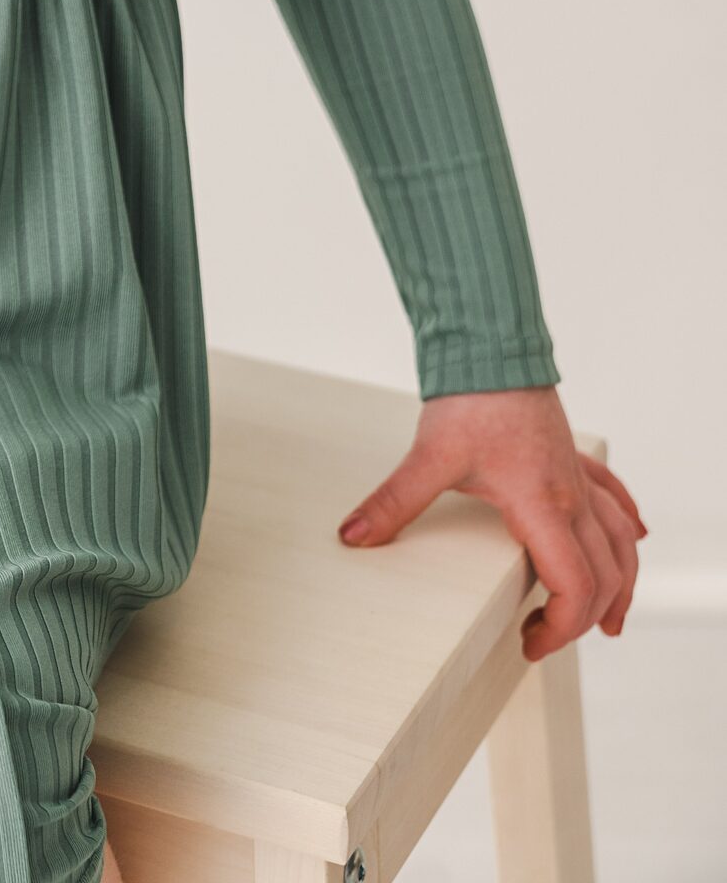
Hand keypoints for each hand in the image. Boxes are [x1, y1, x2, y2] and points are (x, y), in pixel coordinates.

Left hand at [335, 384, 646, 659]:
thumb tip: (354, 536)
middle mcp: (570, 496)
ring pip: (622, 540)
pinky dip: (627, 523)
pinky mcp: (572, 455)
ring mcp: (576, 476)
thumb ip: (394, 502)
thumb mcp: (429, 456)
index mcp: (541, 506)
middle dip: (586, 618)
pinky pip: (614, 496)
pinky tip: (636, 535)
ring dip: (622, 583)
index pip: (574, 585)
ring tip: (612, 618)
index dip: (561, 628)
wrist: (492, 348)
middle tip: (547, 635)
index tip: (529, 641)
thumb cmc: (470, 399)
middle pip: (607, 574)